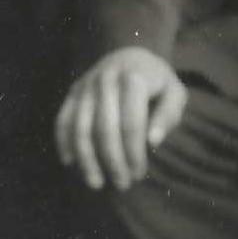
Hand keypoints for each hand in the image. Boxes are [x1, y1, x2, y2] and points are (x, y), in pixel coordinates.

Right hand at [54, 45, 187, 192]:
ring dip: (87, 159)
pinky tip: (70, 163)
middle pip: (104, 128)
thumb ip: (168, 115)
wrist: (130, 54)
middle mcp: (106, 79)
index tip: (139, 174)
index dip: (134, 153)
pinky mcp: (73, 91)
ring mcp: (86, 85)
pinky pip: (63, 119)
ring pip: (80, 126)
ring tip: (96, 183)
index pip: (131, 123)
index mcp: (133, 78)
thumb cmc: (156, 82)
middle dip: (112, 161)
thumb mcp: (174, 92)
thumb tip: (153, 141)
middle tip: (122, 184)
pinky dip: (63, 142)